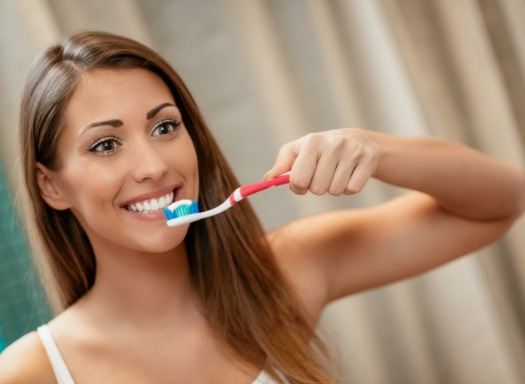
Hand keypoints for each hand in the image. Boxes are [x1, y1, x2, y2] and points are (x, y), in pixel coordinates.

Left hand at [262, 128, 381, 195]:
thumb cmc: (320, 150)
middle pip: (317, 188)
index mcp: (312, 141)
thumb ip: (281, 166)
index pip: (298, 179)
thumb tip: (268, 180)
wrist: (357, 141)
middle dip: (317, 187)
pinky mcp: (369, 160)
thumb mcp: (298, 152)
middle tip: (322, 176)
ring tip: (336, 174)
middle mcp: (333, 143)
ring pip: (335, 191)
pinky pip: (352, 190)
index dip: (298, 186)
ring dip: (333, 188)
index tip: (302, 182)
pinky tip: (349, 175)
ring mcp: (353, 151)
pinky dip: (349, 189)